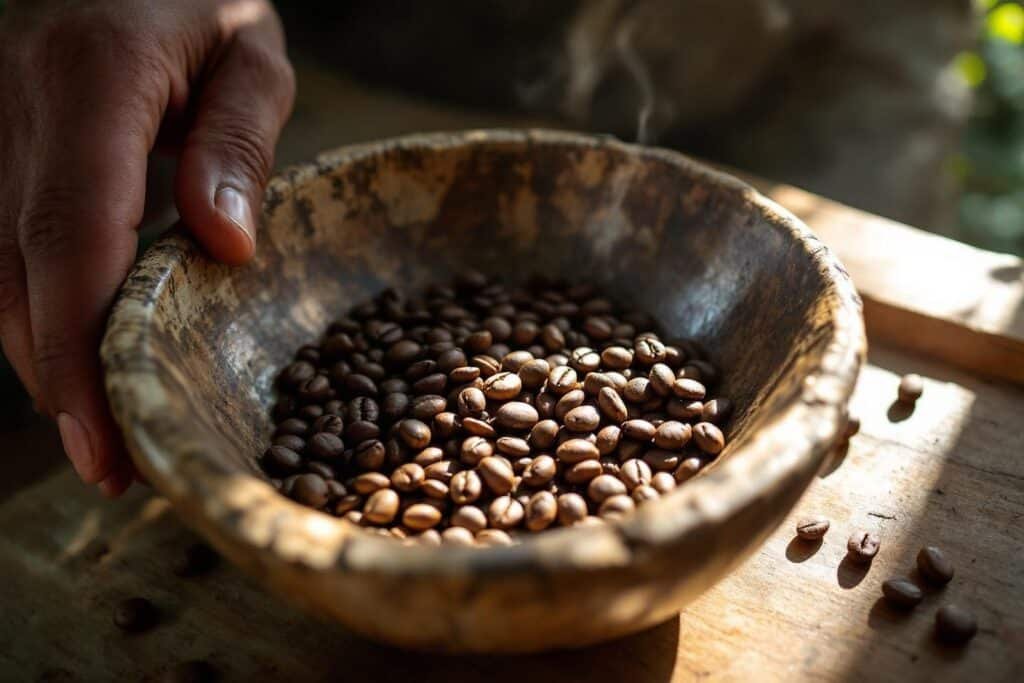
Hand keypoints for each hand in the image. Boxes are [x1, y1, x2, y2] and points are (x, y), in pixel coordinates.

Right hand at [0, 1, 294, 495]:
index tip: (107, 434)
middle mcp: (18, 105)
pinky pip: (0, 246)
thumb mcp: (250, 50)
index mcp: (92, 80)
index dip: (79, 346)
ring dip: (40, 358)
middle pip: (19, 271)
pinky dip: (33, 311)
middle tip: (111, 465)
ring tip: (100, 431)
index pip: (72, 234)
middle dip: (59, 379)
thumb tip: (224, 248)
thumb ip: (237, 142)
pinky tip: (73, 357)